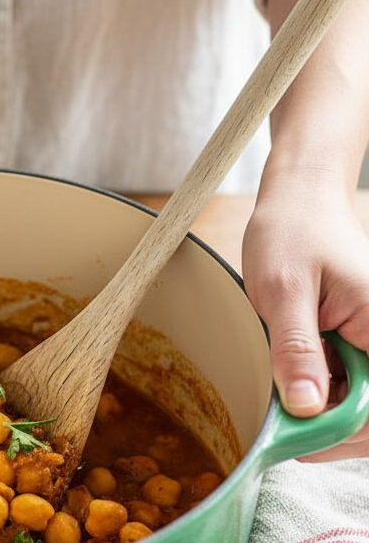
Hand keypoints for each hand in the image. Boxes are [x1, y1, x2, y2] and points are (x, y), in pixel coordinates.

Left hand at [243, 166, 368, 460]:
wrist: (298, 199)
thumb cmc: (293, 231)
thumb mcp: (283, 290)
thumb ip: (296, 349)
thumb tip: (306, 408)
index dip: (339, 432)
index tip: (294, 438)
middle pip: (367, 412)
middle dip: (325, 425)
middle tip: (277, 423)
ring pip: (354, 400)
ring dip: (316, 406)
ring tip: (276, 392)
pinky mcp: (357, 340)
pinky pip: (344, 380)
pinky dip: (314, 386)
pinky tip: (285, 376)